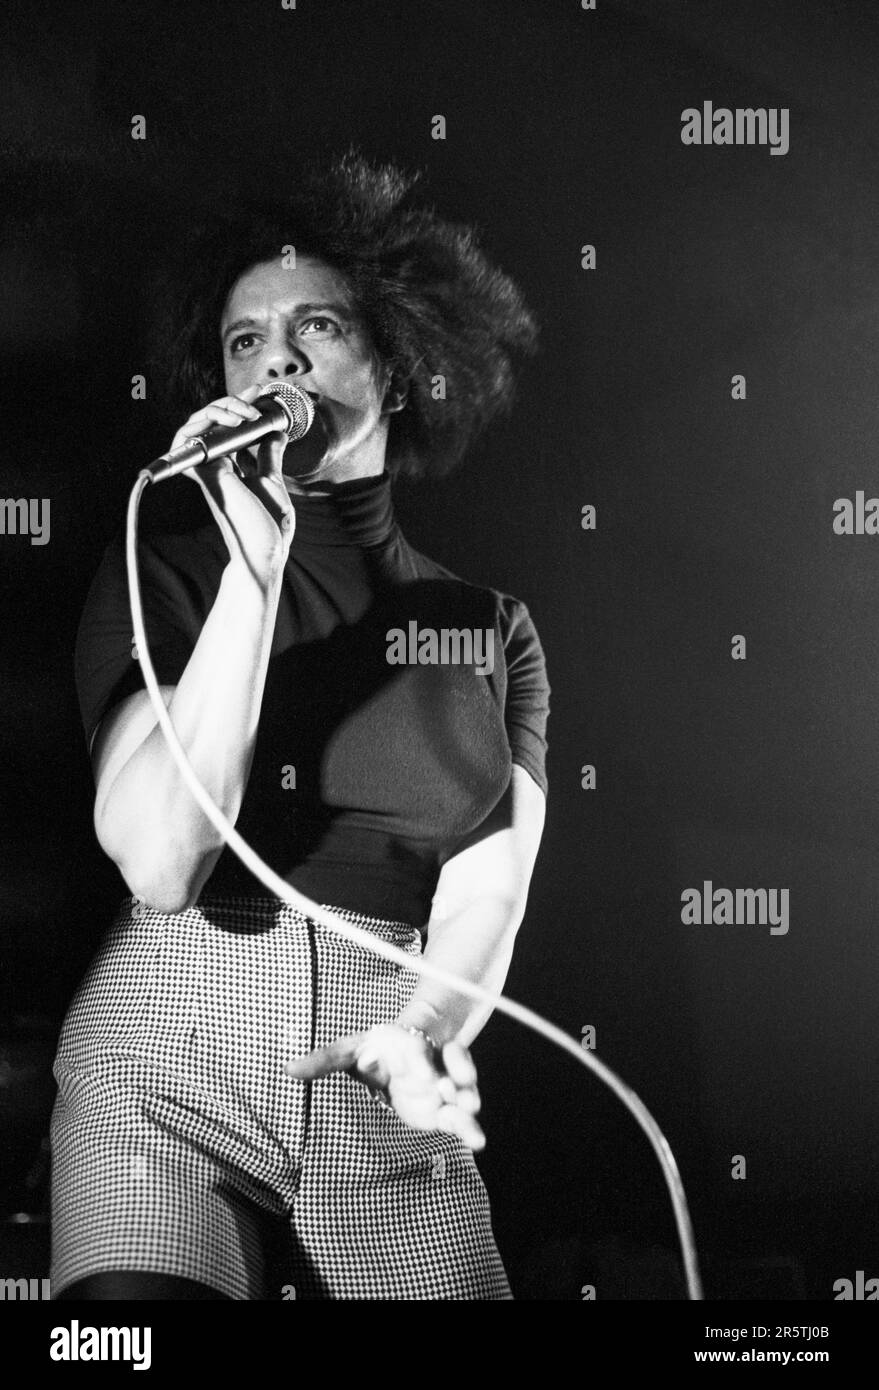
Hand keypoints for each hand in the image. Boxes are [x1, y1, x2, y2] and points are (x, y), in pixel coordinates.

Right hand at [170, 384, 295, 583]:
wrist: (265, 550)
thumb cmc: (269, 526)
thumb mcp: (273, 482)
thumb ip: (269, 457)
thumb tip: (276, 432)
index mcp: (232, 469)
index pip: (229, 429)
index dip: (241, 407)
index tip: (261, 394)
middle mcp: (216, 468)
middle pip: (211, 423)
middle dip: (232, 401)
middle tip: (256, 393)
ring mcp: (208, 470)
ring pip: (195, 425)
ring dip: (218, 409)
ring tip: (244, 411)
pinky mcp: (204, 473)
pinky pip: (186, 439)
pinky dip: (202, 422)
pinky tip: (230, 418)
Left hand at [284, 1023, 485, 1150]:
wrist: (412, 1046)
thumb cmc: (377, 1048)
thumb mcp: (351, 1050)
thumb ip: (323, 1060)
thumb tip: (287, 1068)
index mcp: (409, 1043)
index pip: (419, 1048)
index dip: (423, 1060)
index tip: (426, 1074)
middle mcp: (433, 1061)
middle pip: (450, 1064)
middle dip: (455, 1077)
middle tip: (455, 1090)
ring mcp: (444, 1083)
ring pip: (462, 1088)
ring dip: (467, 1100)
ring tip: (470, 1117)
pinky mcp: (447, 1107)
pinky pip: (462, 1116)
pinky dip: (470, 1127)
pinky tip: (477, 1142)